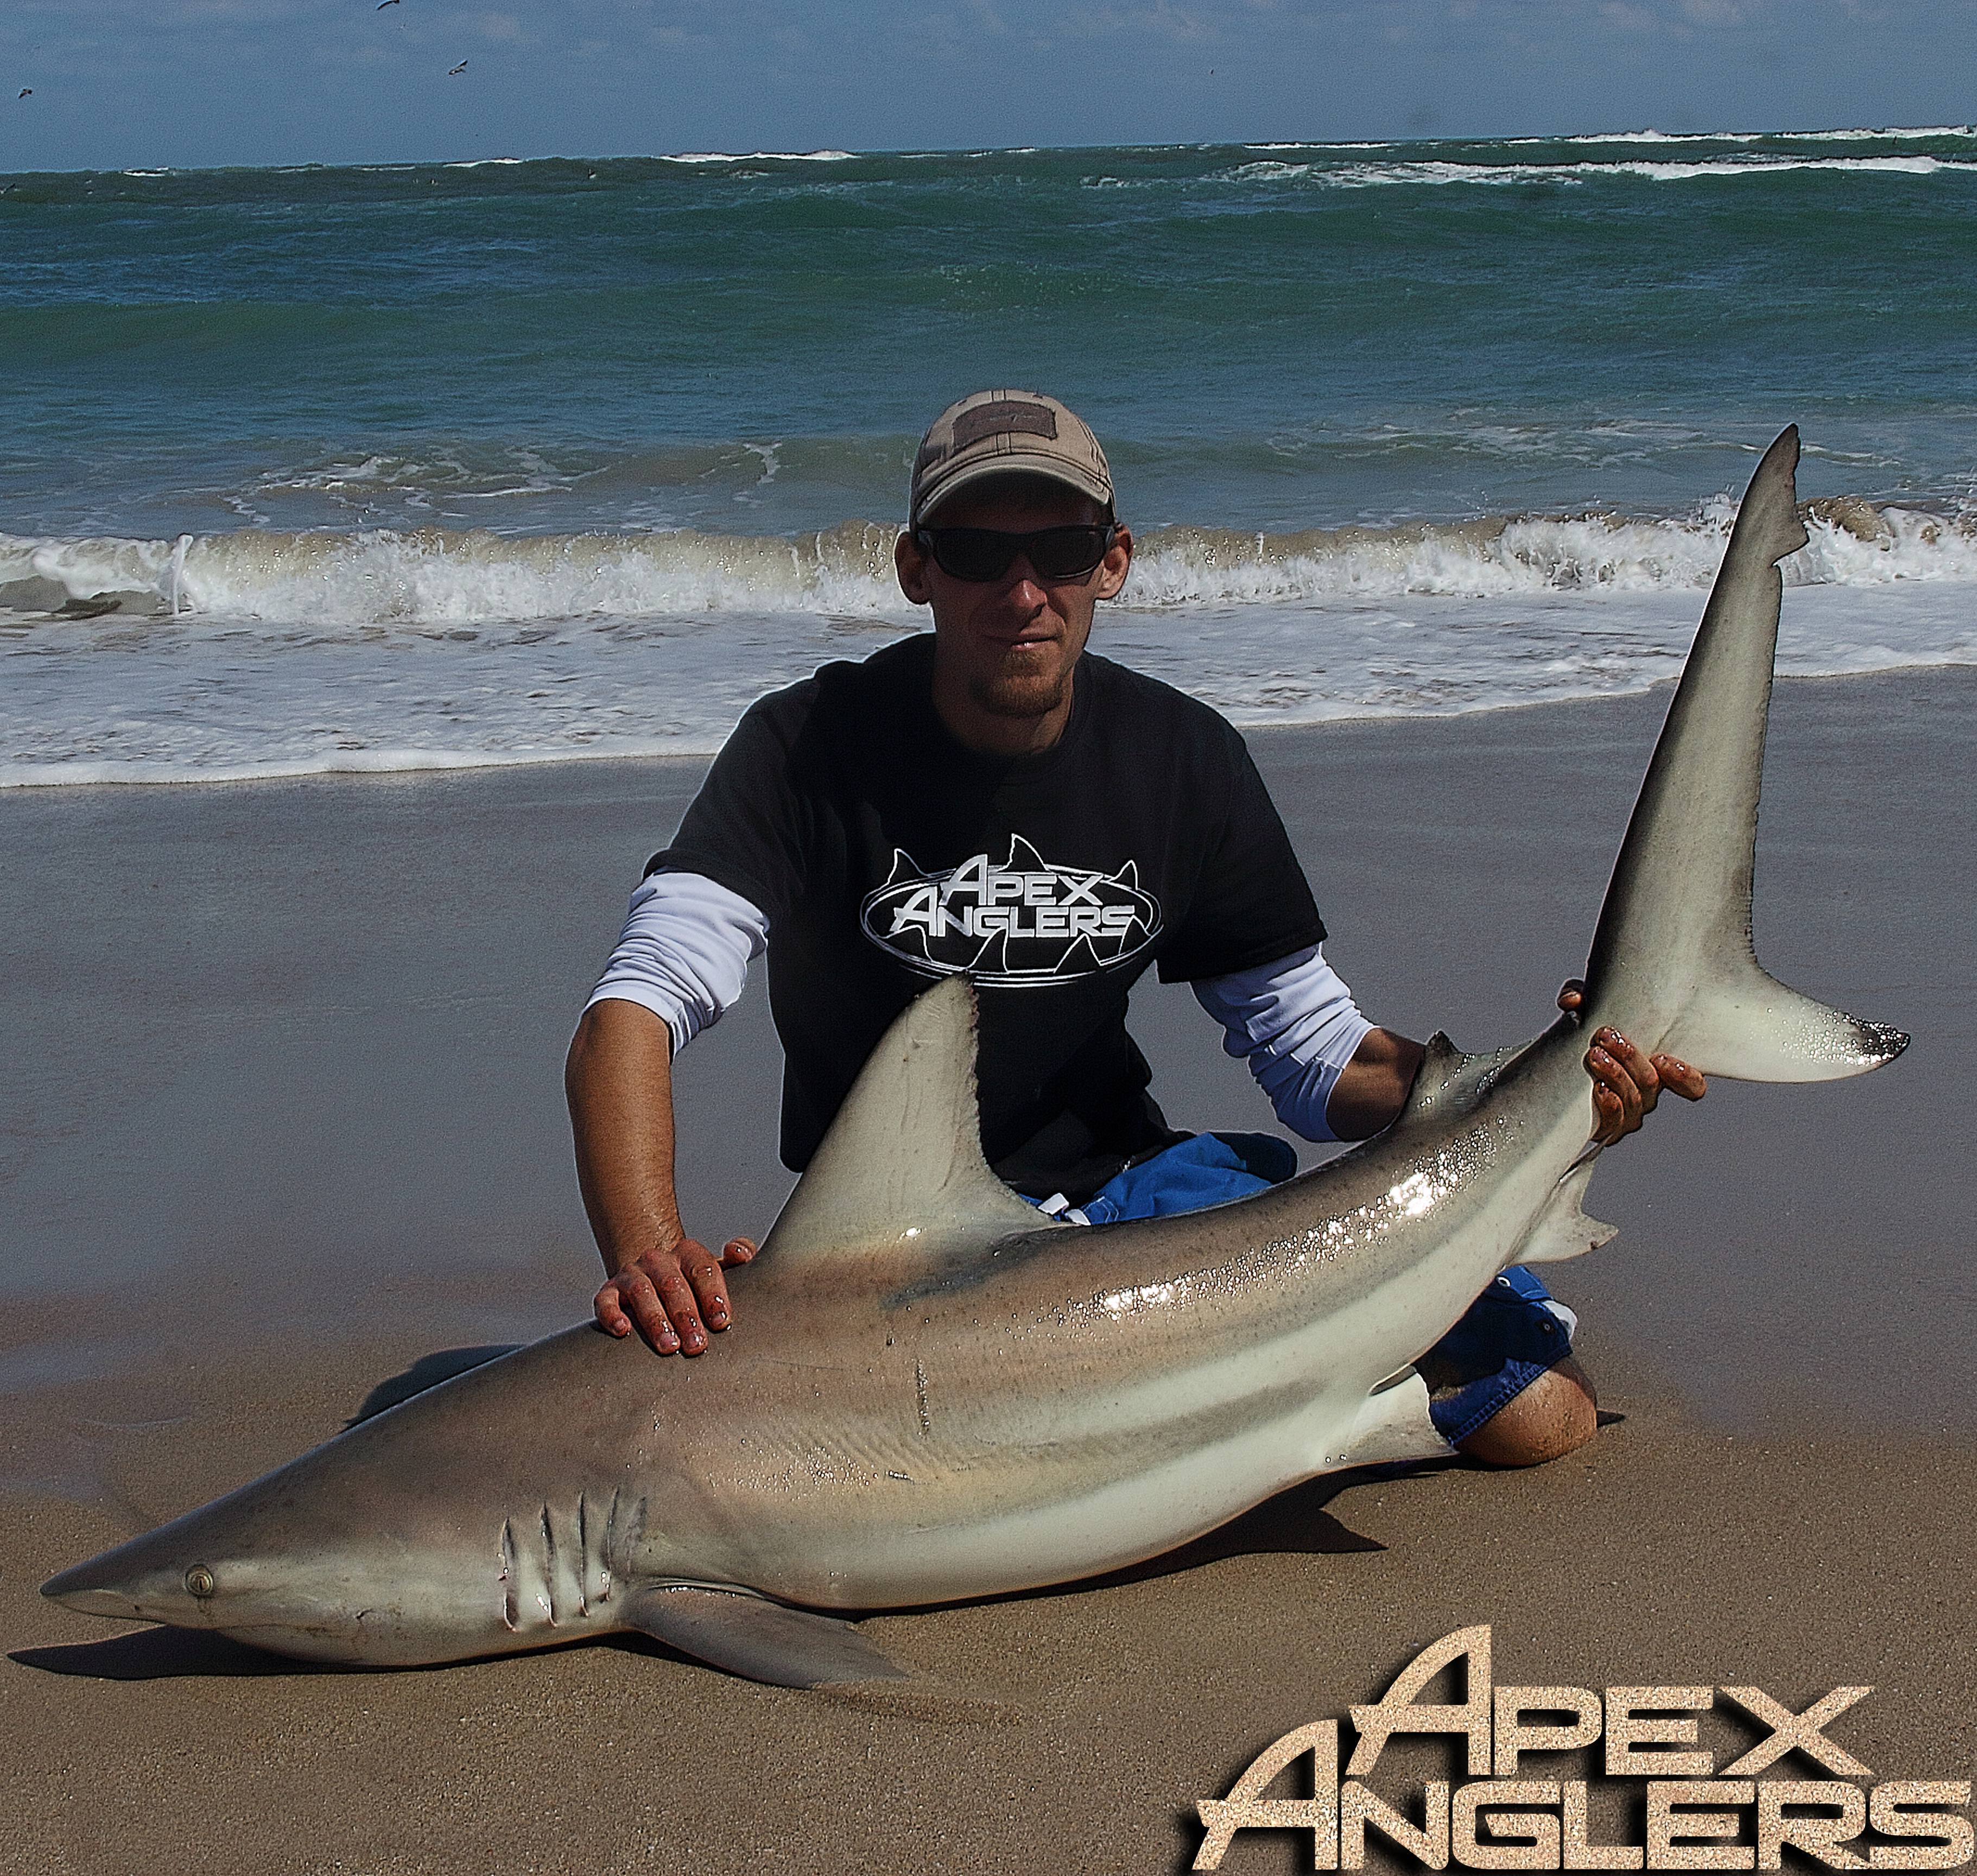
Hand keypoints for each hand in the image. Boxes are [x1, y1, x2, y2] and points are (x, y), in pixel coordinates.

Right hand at [595, 1235, 756, 1353]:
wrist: (652, 1278)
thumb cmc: (695, 1283)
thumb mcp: (719, 1269)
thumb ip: (740, 1255)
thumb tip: (740, 1253)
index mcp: (688, 1253)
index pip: (703, 1269)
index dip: (713, 1295)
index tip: (721, 1322)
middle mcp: (658, 1260)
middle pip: (673, 1284)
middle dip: (686, 1316)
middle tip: (697, 1345)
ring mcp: (632, 1275)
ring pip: (642, 1293)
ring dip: (656, 1321)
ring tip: (669, 1347)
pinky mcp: (609, 1292)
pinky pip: (605, 1301)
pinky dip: (611, 1314)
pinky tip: (622, 1330)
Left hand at [1557, 981, 1707, 1145]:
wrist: (1557, 1070)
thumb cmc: (1588, 1038)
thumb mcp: (1589, 1012)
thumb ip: (1585, 1000)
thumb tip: (1573, 1000)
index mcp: (1658, 1070)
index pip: (1691, 1085)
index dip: (1685, 1076)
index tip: (1663, 1057)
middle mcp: (1648, 1094)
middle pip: (1651, 1083)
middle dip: (1630, 1057)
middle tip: (1606, 1036)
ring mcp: (1629, 1114)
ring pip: (1633, 1100)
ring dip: (1615, 1075)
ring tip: (1595, 1055)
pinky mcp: (1606, 1127)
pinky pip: (1614, 1122)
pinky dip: (1609, 1104)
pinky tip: (1598, 1087)